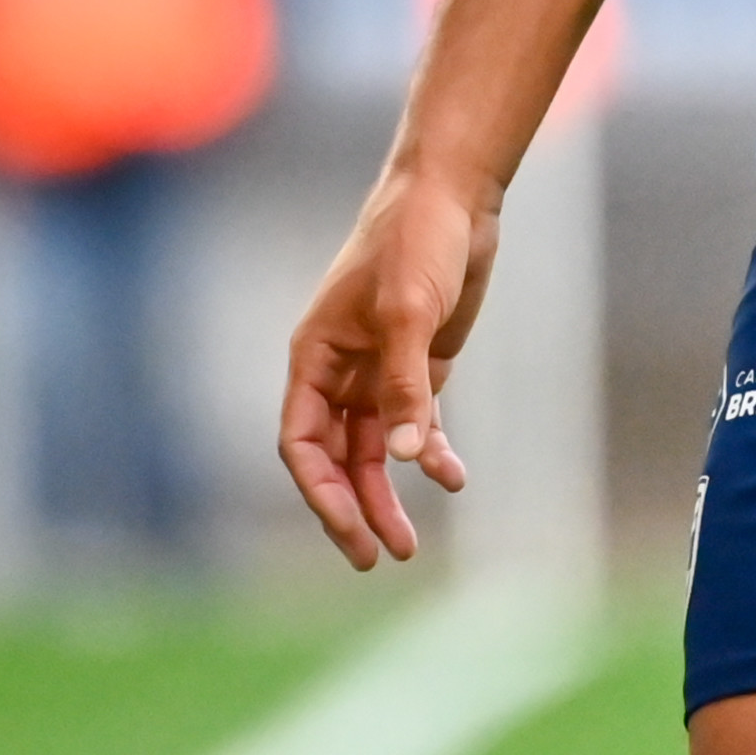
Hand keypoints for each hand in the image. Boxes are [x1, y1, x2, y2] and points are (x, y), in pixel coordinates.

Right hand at [277, 168, 497, 569]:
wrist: (455, 196)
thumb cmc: (415, 241)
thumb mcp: (407, 312)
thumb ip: (405, 384)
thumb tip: (401, 457)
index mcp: (314, 357)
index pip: (301, 442)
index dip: (320, 491)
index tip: (349, 530)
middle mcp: (340, 371)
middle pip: (335, 459)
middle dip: (353, 509)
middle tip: (377, 557)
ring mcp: (380, 370)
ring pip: (373, 451)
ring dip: (387, 495)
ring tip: (408, 544)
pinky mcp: (421, 365)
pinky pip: (416, 424)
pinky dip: (430, 454)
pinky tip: (453, 478)